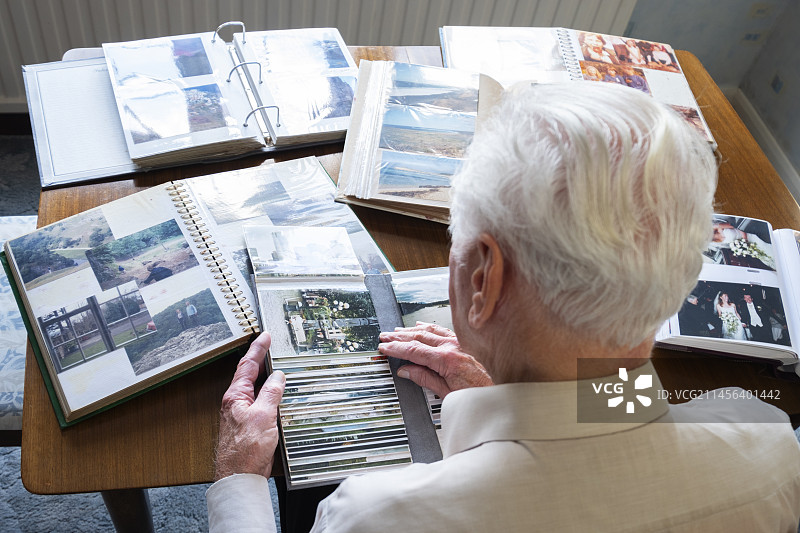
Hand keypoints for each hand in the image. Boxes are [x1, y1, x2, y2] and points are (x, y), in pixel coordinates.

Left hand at [214, 332, 284, 480]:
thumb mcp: (263, 416)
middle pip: (249, 374)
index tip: (265, 336)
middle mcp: (236, 403)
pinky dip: (269, 394)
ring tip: (277, 365)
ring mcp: (242, 414)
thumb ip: (271, 393)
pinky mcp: (249, 425)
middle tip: (270, 345)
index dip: (258, 348)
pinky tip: (277, 395)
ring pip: (255, 389)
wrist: (240, 476)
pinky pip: (260, 402)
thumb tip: (277, 377)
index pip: (247, 365)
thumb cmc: (245, 450)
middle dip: (259, 358)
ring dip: (266, 377)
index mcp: (235, 396)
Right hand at [379, 322, 492, 397]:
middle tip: (384, 337)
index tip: (384, 348)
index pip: (414, 350)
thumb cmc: (481, 393)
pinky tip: (421, 326)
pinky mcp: (466, 342)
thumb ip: (424, 379)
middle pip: (419, 337)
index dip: (396, 348)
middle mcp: (453, 346)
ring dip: (411, 330)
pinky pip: (443, 330)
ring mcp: (460, 342)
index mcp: (447, 360)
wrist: (505, 389)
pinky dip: (429, 327)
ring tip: (397, 331)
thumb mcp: (448, 393)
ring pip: (430, 331)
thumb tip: (406, 371)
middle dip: (399, 337)